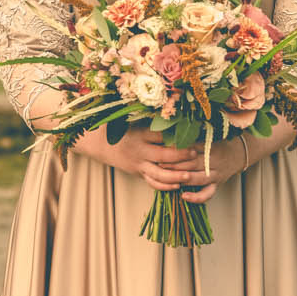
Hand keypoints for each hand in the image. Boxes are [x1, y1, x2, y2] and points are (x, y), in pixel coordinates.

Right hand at [79, 125, 245, 197]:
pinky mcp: (138, 173)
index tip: (193, 133)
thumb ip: (153, 117)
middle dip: (181, 156)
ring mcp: (138, 163)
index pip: (161, 135)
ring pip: (158, 174)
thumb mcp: (135, 119)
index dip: (177, 136)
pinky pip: (152, 182)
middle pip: (163, 156)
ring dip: (175, 176)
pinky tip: (177, 184)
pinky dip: (165, 185)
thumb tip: (178, 110)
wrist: (101, 144)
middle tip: (195, 154)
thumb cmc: (123, 128)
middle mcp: (140, 150)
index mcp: (140, 133)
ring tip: (189, 176)